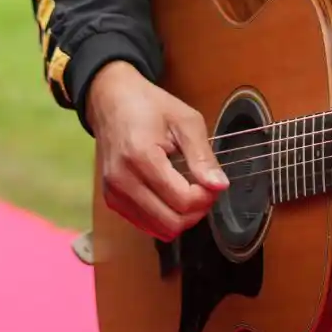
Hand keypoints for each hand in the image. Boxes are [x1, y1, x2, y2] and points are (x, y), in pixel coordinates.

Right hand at [88, 60, 228, 239]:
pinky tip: (170, 196)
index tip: (212, 181)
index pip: (183, 201)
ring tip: (188, 192)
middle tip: (204, 189)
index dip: (206, 197)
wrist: (111, 101)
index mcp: (140, 157)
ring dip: (181, 218)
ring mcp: (114, 193)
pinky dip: (164, 217)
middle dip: (196, 211)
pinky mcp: (111, 200)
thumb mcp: (185, 120)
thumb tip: (219, 185)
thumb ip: (202, 155)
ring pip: (159, 230)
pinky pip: (146, 225)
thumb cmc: (149, 106)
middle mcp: (122, 180)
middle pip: (172, 223)